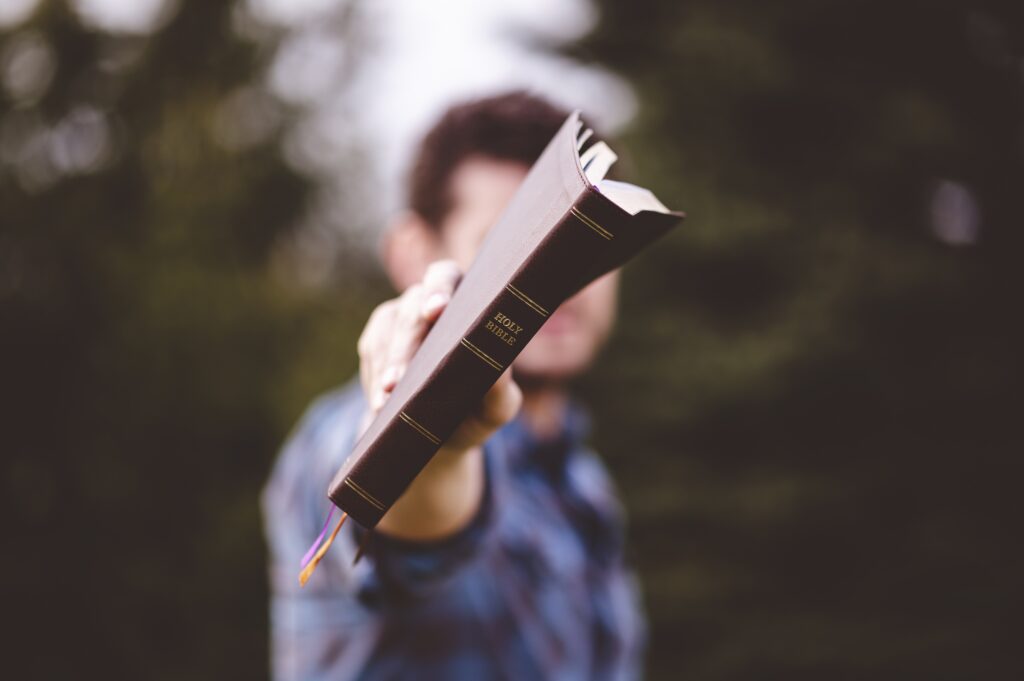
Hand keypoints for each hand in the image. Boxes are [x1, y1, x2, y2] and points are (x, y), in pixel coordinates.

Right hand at [356, 259, 522, 454]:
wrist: (446, 431)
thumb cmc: (480, 409)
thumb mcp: (497, 406)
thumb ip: (500, 390)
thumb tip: (497, 371)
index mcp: (464, 302)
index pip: (447, 277)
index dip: (440, 289)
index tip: (437, 310)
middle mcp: (427, 301)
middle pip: (410, 309)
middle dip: (405, 344)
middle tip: (400, 379)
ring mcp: (398, 318)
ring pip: (385, 331)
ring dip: (386, 366)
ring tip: (386, 400)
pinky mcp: (377, 341)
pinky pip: (370, 354)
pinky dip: (373, 380)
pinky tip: (379, 405)